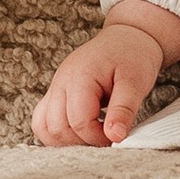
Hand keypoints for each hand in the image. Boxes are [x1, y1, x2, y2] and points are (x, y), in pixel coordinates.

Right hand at [32, 3, 179, 147]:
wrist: (128, 37)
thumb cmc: (133, 56)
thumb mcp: (136, 82)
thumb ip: (124, 110)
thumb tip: (115, 137)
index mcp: (81, 76)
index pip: (78, 121)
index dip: (97, 137)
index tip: (116, 136)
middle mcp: (61, 81)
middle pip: (56, 127)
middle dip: (81, 142)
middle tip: (104, 138)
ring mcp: (56, 86)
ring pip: (43, 126)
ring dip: (65, 140)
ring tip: (92, 137)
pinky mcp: (56, 92)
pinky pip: (44, 120)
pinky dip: (58, 132)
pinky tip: (80, 132)